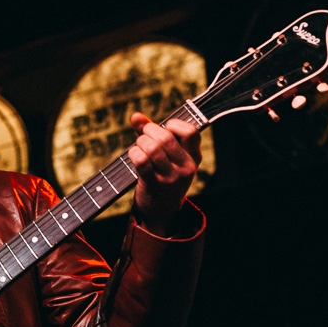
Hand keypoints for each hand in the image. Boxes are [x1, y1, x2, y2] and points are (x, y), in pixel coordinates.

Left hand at [128, 112, 200, 236]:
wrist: (161, 211)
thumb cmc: (163, 176)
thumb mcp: (167, 156)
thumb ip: (152, 133)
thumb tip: (135, 116)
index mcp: (194, 157)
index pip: (191, 132)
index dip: (174, 125)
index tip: (165, 128)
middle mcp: (186, 167)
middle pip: (166, 138)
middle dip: (149, 131)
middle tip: (144, 136)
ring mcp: (171, 177)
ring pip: (152, 148)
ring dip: (140, 142)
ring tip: (138, 146)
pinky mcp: (155, 185)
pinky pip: (142, 161)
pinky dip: (133, 153)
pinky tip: (133, 155)